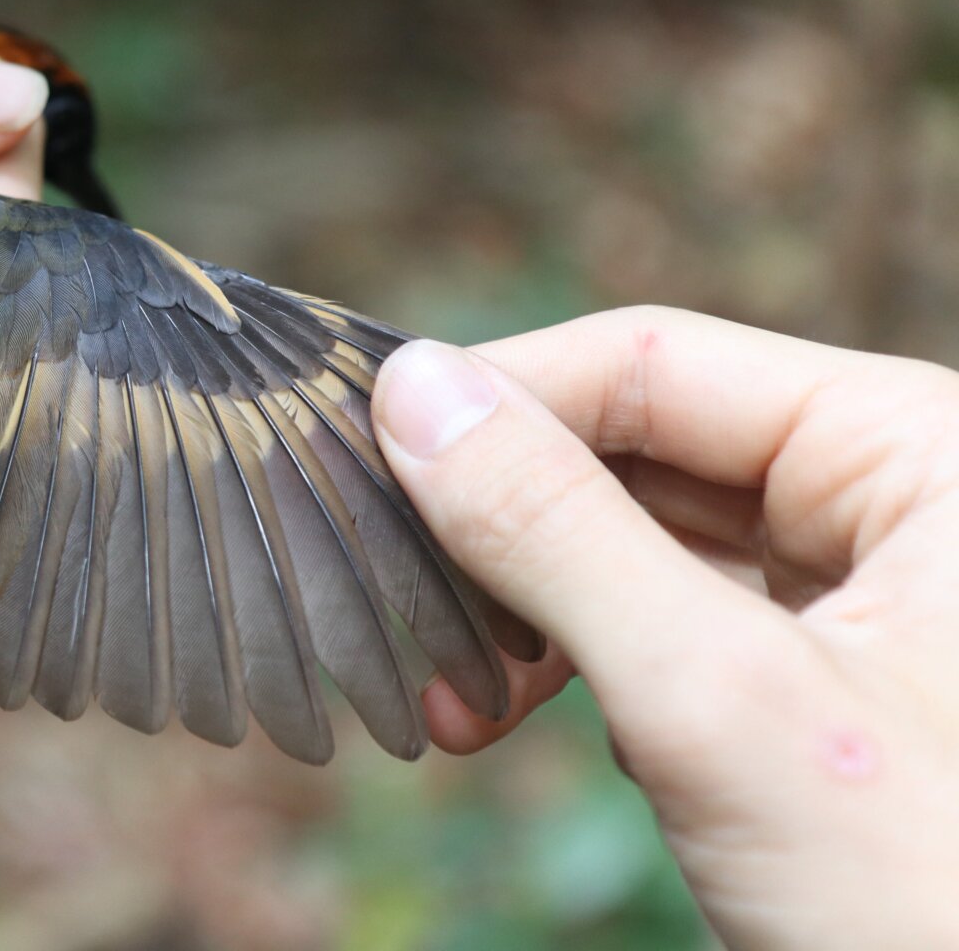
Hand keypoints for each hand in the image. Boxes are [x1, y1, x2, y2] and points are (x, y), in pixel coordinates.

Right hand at [372, 307, 958, 946]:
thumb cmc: (933, 905)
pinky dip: (581, 666)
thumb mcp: (718, 703)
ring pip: (644, 541)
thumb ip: (557, 533)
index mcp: (918, 449)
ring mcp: (864, 596)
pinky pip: (671, 624)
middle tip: (395, 602)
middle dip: (505, 530)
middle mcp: (894, 500)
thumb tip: (408, 389)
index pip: (652, 362)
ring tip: (456, 696)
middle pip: (641, 448)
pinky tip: (517, 716)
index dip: (495, 399)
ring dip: (531, 612)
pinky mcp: (825, 685)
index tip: (357, 453)